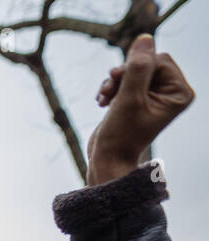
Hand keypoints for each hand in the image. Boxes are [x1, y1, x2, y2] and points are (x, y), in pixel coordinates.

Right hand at [88, 35, 194, 185]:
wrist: (107, 160)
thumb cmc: (120, 135)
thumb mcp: (128, 98)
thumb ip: (137, 68)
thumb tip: (145, 39)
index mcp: (179, 93)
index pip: (159, 60)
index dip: (135, 68)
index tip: (117, 84)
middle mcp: (172, 93)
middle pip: (147, 64)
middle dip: (124, 75)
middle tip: (107, 90)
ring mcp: (156, 96)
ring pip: (134, 71)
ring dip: (115, 81)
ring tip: (103, 97)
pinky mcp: (140, 99)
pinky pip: (127, 80)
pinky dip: (113, 87)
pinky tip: (103, 101)